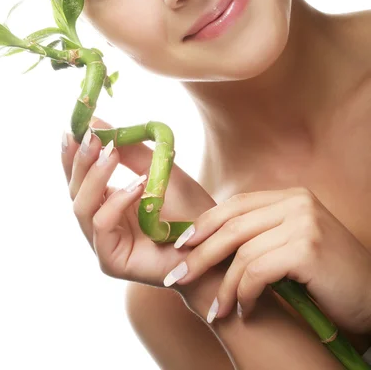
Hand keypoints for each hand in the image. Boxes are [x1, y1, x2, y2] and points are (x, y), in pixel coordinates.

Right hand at [61, 116, 216, 287]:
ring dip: (95, 177)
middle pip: (74, 190)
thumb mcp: (156, 169)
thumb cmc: (188, 209)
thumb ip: (128, 150)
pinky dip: (116, 202)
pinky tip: (137, 185)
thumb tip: (96, 122)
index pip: (79, 176)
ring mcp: (103, 244)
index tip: (74, 128)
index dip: (73, 153)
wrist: (214, 242)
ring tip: (111, 153)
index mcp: (106, 202)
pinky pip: (102, 227)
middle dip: (80, 161)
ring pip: (81, 207)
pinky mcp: (112, 261)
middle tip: (91, 137)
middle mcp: (100, 223)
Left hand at [164, 186, 370, 333]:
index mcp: (291, 197)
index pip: (236, 204)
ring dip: (224, 286)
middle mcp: (297, 202)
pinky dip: (244, 294)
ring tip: (218, 309)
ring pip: (242, 252)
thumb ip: (262, 235)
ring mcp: (304, 222)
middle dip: (200, 253)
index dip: (205, 224)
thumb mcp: (293, 246)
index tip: (181, 244)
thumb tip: (210, 243)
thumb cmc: (329, 279)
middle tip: (179, 276)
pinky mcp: (308, 248)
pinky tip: (245, 310)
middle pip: (232, 225)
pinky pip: (257, 271)